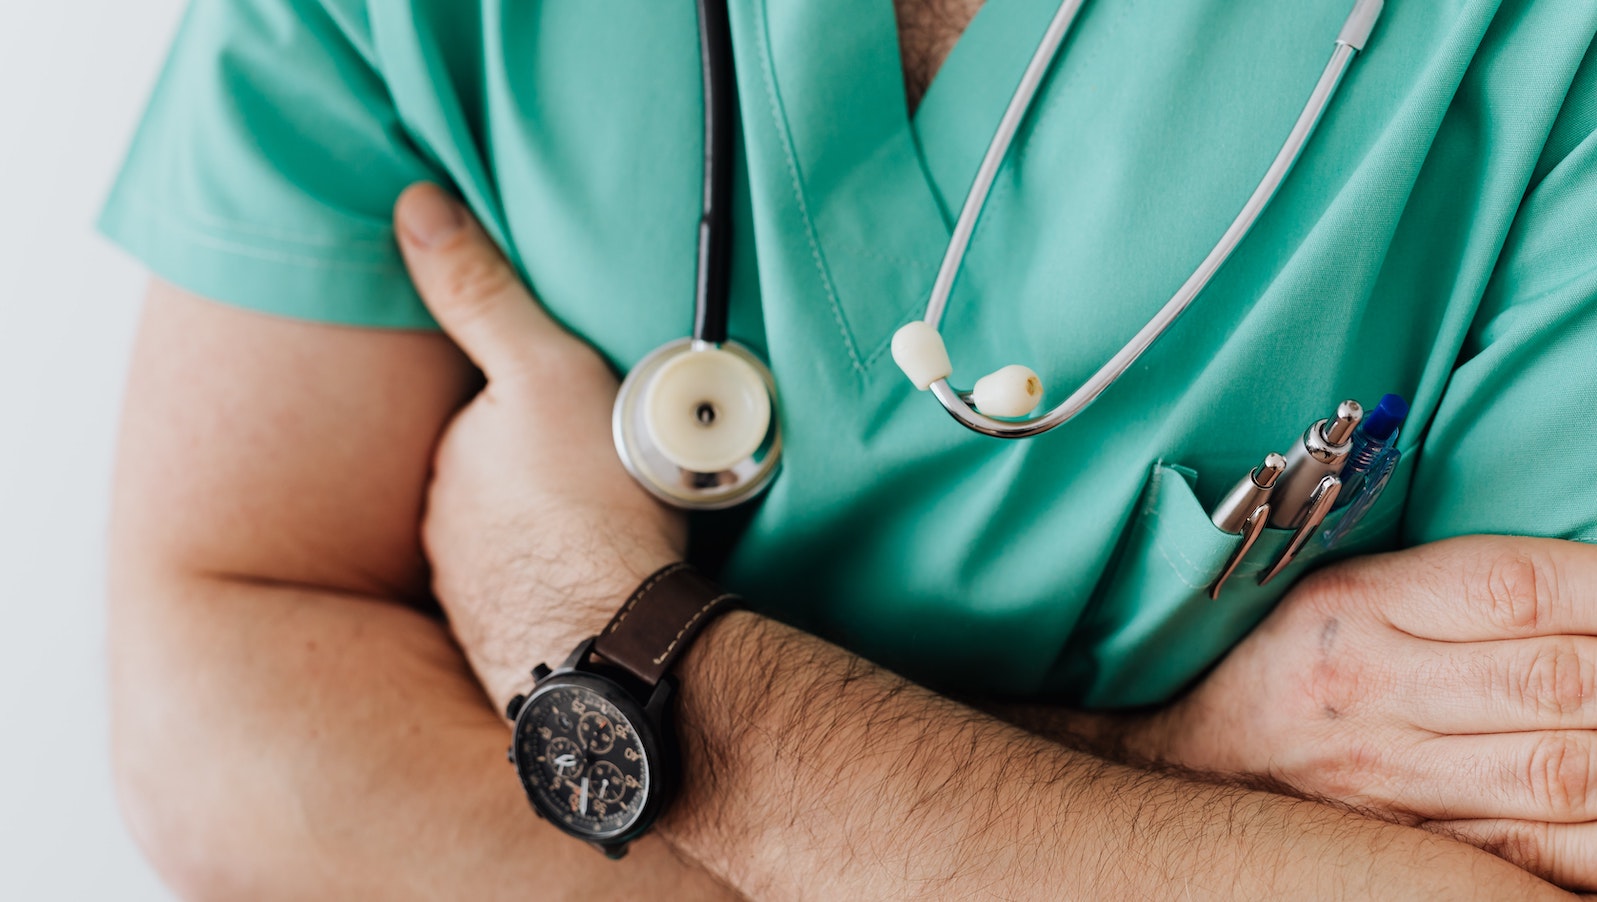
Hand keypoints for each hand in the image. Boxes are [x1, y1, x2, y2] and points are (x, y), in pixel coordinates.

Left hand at [394, 183, 685, 705]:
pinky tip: (601, 593)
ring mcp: (471, 595)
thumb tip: (413, 206)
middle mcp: (443, 530)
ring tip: (613, 536)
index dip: (534, 414)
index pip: (481, 422)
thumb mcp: (543, 369)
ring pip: (510, 547)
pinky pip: (534, 603)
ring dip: (548, 538)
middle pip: (493, 485)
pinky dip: (560, 592)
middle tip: (608, 477)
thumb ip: (480, 291)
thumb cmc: (590, 500)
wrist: (614, 638)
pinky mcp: (508, 648)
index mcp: (450, 460)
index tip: (584, 423)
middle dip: (537, 478)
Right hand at [1134, 535, 1596, 889]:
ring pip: (1565, 774)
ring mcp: (1396, 780)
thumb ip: (1459, 589)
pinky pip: (1541, 853)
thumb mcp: (1346, 593)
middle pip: (1557, 680)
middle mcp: (1375, 690)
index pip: (1514, 586)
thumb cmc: (1288, 666)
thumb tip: (1593, 593)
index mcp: (1359, 605)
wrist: (1188, 768)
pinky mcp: (1418, 847)